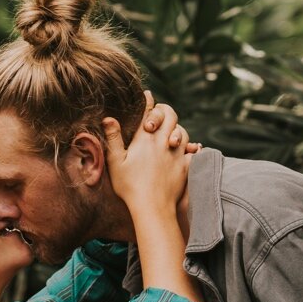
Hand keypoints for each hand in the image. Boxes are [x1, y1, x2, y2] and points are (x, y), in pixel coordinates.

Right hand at [102, 93, 190, 216]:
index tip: (148, 94)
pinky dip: (193, 149)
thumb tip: (108, 118)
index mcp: (145, 139)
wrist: (152, 207)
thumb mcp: (115, 162)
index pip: (148, 112)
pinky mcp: (186, 166)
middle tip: (159, 112)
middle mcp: (163, 142)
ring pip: (183, 132)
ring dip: (177, 129)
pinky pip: (194, 152)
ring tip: (171, 133)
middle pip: (170, 116)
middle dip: (165, 111)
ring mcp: (176, 154)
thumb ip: (113, 138)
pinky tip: (192, 149)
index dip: (147, 101)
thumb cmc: (130, 186)